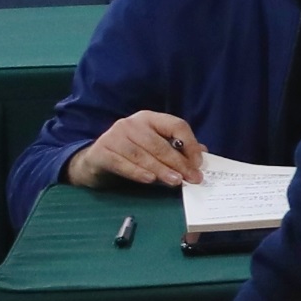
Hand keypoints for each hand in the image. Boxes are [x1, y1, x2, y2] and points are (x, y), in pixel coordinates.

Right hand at [71, 110, 205, 189]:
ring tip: (175, 181)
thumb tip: (204, 154)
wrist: (96, 160)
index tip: (198, 163)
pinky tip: (150, 180)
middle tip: (192, 178)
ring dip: (161, 169)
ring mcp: (114, 136)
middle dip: (178, 162)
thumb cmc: (131, 153)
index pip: (176, 125)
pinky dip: (137, 172)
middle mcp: (132, 123)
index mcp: (150, 118)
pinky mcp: (101, 151)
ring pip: (142, 155)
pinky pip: (122, 163)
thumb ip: (177, 148)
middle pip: (160, 144)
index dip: (190, 144)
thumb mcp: (155, 147)